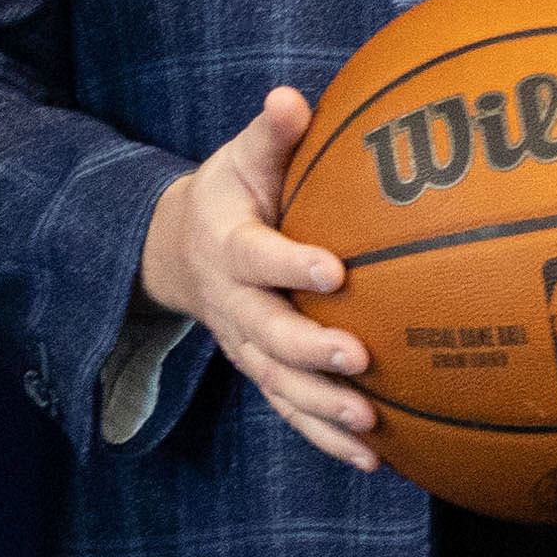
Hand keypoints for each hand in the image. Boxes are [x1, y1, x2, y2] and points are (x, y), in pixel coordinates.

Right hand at [139, 89, 379, 469]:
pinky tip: (374, 459)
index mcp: (229, 245)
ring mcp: (245, 345)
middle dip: (311, 351)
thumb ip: (271, 134)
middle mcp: (233, 303)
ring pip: (279, 384)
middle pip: (268, 334)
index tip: (335, 270)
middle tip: (360, 359)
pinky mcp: (261, 372)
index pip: (257, 257)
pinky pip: (291, 410)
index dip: (291, 264)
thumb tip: (291, 98)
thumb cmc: (234, 192)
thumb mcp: (244, 157)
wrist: (182, 248)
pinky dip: (326, 438)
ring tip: (370, 423)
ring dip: (322, 408)